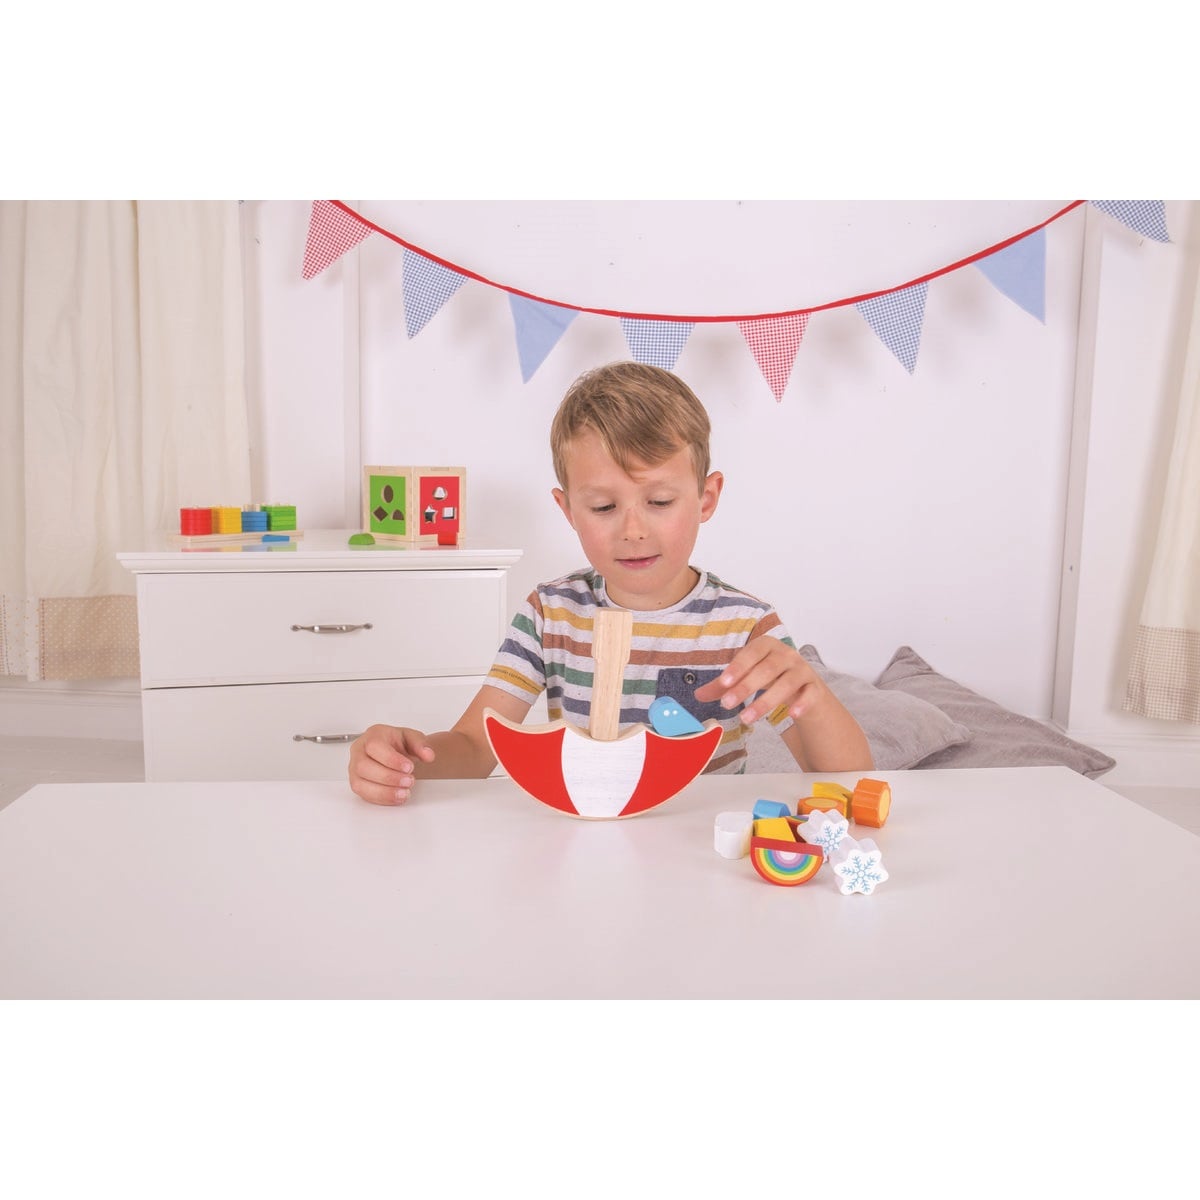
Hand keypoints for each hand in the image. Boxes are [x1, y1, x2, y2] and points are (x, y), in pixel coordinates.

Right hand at [348, 724, 435, 805]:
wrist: (395, 753)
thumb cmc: (398, 744)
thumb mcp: (412, 738)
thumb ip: (421, 744)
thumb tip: (428, 755)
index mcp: (372, 736)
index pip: (374, 746)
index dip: (391, 759)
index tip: (409, 767)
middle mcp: (359, 751)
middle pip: (363, 766)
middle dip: (389, 777)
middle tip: (409, 781)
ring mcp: (354, 768)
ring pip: (360, 783)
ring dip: (384, 791)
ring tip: (404, 792)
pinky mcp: (357, 783)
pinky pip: (364, 795)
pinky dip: (381, 799)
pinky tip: (397, 797)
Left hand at [693, 639, 821, 724]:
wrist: (805, 688)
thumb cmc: (771, 678)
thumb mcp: (747, 679)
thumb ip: (724, 686)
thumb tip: (698, 695)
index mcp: (767, 646)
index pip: (752, 653)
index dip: (738, 667)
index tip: (724, 682)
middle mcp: (787, 654)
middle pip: (768, 669)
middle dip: (746, 687)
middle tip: (727, 704)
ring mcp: (803, 671)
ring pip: (787, 683)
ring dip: (766, 701)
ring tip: (746, 718)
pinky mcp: (815, 688)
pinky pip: (810, 694)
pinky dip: (802, 703)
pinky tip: (792, 714)